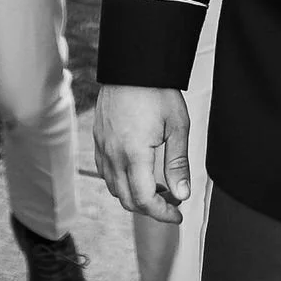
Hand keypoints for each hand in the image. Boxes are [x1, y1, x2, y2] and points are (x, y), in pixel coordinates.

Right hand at [94, 84, 190, 220]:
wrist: (132, 65)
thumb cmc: (156, 90)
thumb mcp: (177, 126)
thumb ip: (178, 164)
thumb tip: (182, 193)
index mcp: (134, 154)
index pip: (144, 200)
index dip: (162, 213)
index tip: (177, 214)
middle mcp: (113, 154)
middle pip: (127, 200)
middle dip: (151, 208)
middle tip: (172, 202)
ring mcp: (102, 147)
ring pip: (114, 188)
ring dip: (135, 196)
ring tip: (158, 188)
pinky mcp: (98, 140)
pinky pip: (105, 172)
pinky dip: (121, 182)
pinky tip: (137, 173)